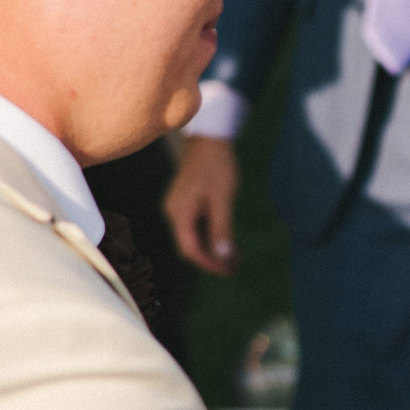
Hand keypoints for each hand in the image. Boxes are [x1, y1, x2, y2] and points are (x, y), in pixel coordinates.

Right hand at [165, 135, 240, 274]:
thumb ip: (221, 228)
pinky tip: (227, 240)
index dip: (209, 264)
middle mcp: (174, 213)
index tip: (229, 270)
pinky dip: (210, 236)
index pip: (190, 250)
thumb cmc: (217, 166)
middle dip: (212, 259)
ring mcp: (179, 208)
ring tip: (235, 257)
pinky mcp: (186, 203)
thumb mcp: (223, 199)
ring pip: (193, 237)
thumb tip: (222, 256)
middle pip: (190, 246)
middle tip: (235, 267)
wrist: (210, 138)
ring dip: (213, 249)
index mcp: (180, 213)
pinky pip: (196, 226)